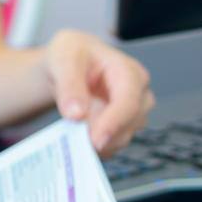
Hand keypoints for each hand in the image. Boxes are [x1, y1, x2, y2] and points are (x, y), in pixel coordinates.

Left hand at [43, 29, 154, 155]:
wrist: (68, 63)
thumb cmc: (72, 55)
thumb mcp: (63, 60)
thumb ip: (69, 85)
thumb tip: (76, 114)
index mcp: (129, 71)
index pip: (129, 101)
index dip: (114, 122)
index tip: (95, 140)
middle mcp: (138, 93)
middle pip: (130, 123)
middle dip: (103, 134)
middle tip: (74, 138)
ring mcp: (134, 111)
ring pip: (122, 137)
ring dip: (97, 140)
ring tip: (72, 132)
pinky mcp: (124, 126)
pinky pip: (113, 143)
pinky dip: (96, 146)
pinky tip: (77, 138)